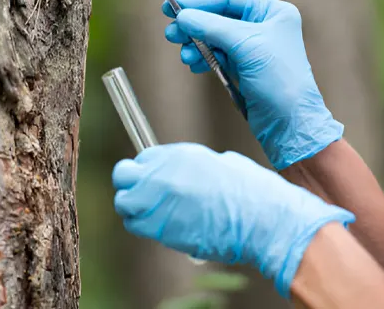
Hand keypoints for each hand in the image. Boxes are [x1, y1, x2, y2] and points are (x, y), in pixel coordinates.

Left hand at [112, 143, 354, 297]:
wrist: (261, 218)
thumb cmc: (250, 191)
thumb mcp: (219, 163)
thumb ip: (191, 167)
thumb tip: (184, 174)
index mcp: (178, 155)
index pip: (141, 158)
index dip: (145, 171)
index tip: (152, 180)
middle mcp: (162, 175)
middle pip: (122, 175)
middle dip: (128, 185)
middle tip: (140, 196)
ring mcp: (157, 200)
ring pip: (123, 204)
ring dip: (133, 209)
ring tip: (152, 216)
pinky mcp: (159, 227)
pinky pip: (136, 226)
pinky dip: (143, 227)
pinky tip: (162, 228)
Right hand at [162, 0, 342, 169]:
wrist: (288, 123)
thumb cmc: (279, 80)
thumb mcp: (245, 46)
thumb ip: (211, 27)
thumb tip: (182, 16)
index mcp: (272, 12)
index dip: (199, 0)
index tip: (173, 6)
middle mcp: (262, 26)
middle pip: (217, 16)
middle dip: (193, 25)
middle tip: (172, 34)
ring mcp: (251, 47)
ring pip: (213, 37)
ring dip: (195, 44)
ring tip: (185, 56)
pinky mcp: (242, 67)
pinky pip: (215, 55)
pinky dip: (202, 58)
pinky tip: (195, 65)